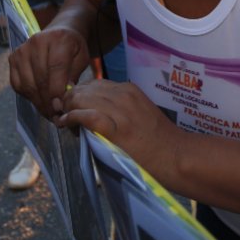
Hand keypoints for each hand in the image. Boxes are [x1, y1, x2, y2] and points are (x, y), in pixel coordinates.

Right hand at [8, 25, 90, 119]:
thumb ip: (73, 77)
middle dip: (48, 101)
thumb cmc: (73, 49)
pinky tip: (38, 100)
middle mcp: (37, 42)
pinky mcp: (13, 58)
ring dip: (38, 102)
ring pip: (28, 84)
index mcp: (59, 39)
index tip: (60, 108)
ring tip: (48, 111)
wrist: (59, 33)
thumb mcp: (81, 59)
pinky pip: (18, 84)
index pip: (55, 69)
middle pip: (40, 79)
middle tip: (55, 115)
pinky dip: (28, 96)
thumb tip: (60, 101)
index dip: (57, 91)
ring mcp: (22, 50)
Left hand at [57, 79, 178, 174]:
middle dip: (70, 101)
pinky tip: (66, 124)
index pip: (94, 84)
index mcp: (129, 90)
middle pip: (84, 89)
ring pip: (81, 99)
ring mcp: (119, 111)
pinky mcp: (115, 128)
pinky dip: (72, 118)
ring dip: (68, 110)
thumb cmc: (159, 140)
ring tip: (65, 122)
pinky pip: (85, 115)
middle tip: (65, 115)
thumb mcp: (140, 112)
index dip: (79, 95)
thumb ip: (119, 108)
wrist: (175, 155)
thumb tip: (92, 111)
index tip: (74, 108)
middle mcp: (123, 95)